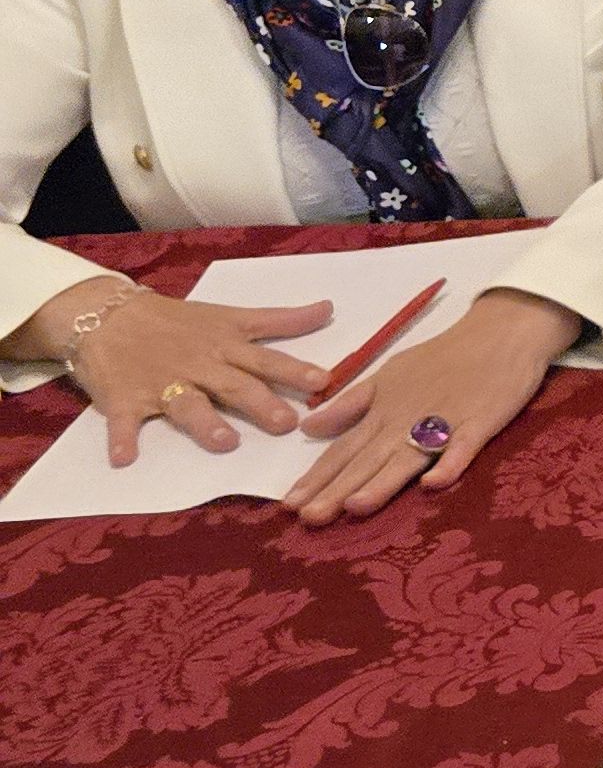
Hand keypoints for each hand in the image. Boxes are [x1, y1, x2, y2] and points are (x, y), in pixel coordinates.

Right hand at [13, 275, 332, 465]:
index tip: (324, 381)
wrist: (107, 316)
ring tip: (225, 442)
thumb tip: (330, 309)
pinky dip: (121, 440)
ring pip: (187, 405)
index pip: (266, 359)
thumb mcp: (230, 316)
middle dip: (260, 403)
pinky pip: (123, 423)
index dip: (295, 369)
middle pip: (233, 385)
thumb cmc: (177, 320)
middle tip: (286, 423)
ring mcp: (162, 384)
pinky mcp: (124, 400)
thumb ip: (280, 320)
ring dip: (205, 423)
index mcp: (225, 346)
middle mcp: (199, 366)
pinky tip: (125, 459)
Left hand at [287, 290, 577, 523]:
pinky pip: (463, 446)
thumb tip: (308, 426)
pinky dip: (449, 462)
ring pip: (408, 457)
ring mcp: (443, 422)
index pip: (343, 449)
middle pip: (368, 460)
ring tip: (355, 507)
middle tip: (309, 518)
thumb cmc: (444, 357)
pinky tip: (434, 483)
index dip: (316, 477)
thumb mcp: (390, 375)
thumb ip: (352, 404)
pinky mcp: (480, 422)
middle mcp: (405, 421)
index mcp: (383, 411)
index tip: (288, 505)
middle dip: (337, 489)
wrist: (501, 330)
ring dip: (383, 482)